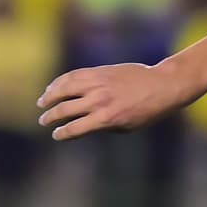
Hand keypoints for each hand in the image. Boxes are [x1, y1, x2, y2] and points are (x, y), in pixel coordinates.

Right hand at [37, 62, 188, 139]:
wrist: (163, 85)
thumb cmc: (148, 110)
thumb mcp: (128, 126)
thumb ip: (104, 126)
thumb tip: (84, 125)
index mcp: (106, 119)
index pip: (74, 129)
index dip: (62, 133)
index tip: (57, 134)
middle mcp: (99, 101)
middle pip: (64, 110)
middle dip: (51, 117)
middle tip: (45, 120)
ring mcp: (99, 84)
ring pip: (64, 89)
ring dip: (49, 96)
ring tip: (43, 102)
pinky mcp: (100, 72)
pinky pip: (75, 75)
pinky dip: (61, 81)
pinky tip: (54, 87)